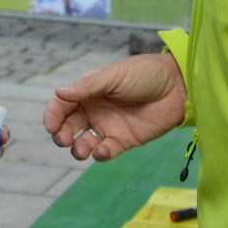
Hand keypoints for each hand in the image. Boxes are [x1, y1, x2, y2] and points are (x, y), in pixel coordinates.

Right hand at [43, 52, 186, 161]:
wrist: (177, 86)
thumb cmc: (145, 73)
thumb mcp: (114, 75)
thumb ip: (87, 86)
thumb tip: (59, 92)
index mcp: (89, 91)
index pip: (62, 105)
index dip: (52, 115)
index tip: (50, 125)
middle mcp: (95, 110)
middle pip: (68, 126)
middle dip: (61, 135)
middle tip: (63, 139)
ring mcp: (109, 126)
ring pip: (83, 142)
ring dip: (77, 148)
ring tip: (80, 149)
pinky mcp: (124, 140)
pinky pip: (105, 151)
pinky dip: (99, 155)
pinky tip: (101, 151)